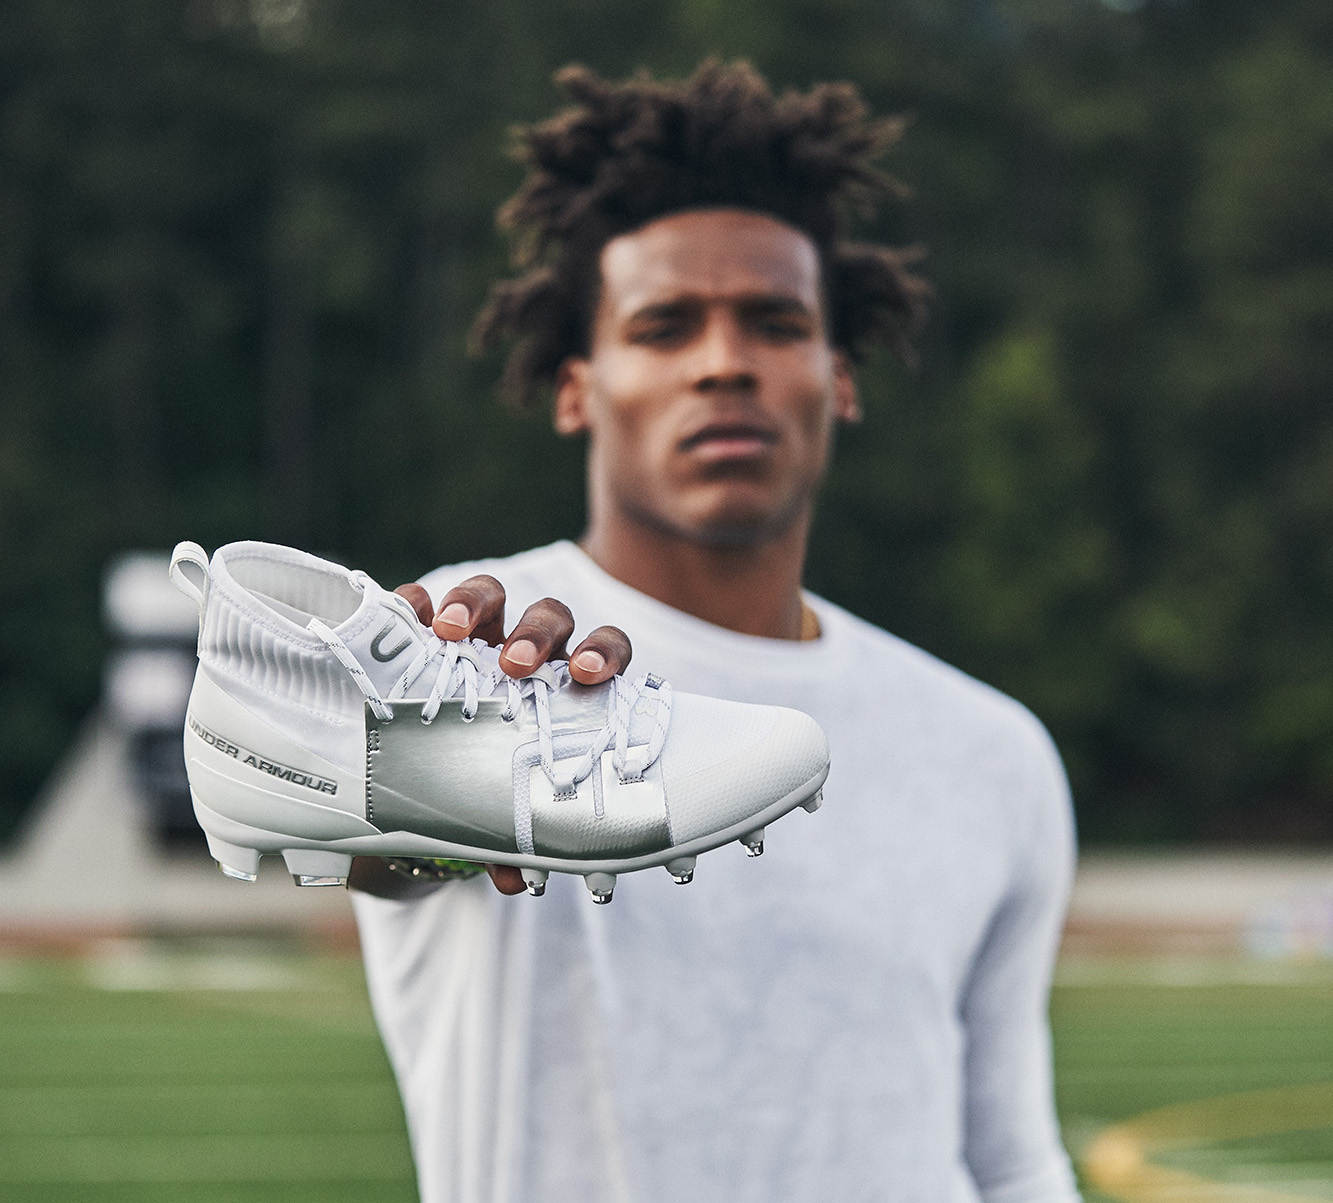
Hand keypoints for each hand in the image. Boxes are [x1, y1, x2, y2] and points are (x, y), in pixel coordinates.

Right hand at [347, 574, 632, 897]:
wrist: (422, 785)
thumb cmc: (483, 786)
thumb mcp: (500, 810)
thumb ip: (511, 834)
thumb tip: (517, 879)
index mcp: (565, 689)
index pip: (602, 652)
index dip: (602, 654)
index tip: (589, 675)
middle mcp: (527, 654)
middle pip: (549, 617)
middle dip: (536, 633)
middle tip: (515, 664)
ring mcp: (474, 635)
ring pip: (488, 595)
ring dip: (472, 605)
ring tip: (448, 632)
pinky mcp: (420, 630)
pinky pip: (418, 601)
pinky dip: (412, 602)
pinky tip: (399, 615)